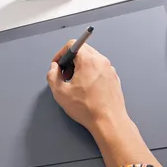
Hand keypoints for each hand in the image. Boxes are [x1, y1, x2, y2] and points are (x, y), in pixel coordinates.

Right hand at [46, 41, 162, 166]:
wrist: (109, 121)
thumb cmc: (86, 108)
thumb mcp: (60, 92)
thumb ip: (52, 76)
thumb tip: (54, 68)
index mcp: (88, 61)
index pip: (73, 44)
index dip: (61, 54)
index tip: (57, 65)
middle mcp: (101, 61)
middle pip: (83, 50)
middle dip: (70, 60)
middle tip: (64, 76)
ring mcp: (110, 69)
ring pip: (91, 59)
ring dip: (80, 67)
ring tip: (75, 84)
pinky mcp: (114, 78)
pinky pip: (99, 68)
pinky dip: (90, 73)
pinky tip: (86, 89)